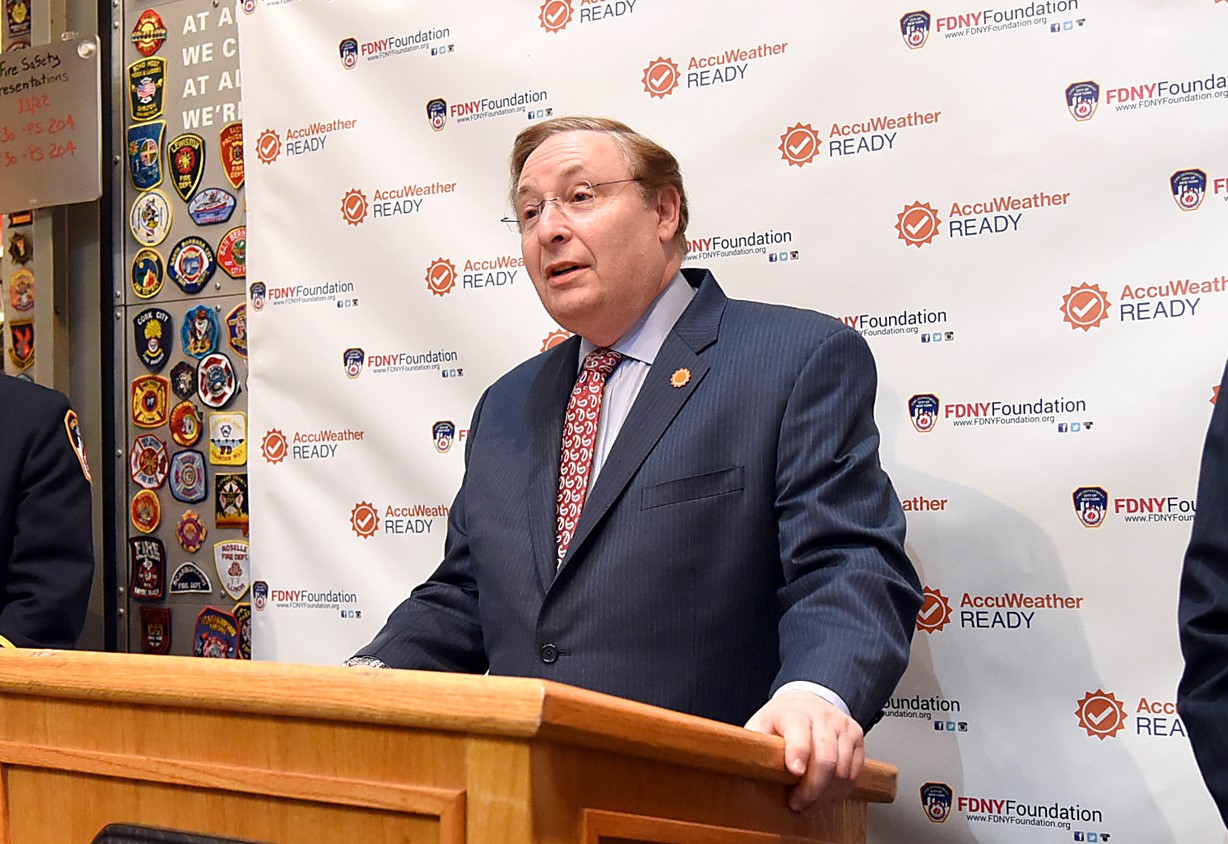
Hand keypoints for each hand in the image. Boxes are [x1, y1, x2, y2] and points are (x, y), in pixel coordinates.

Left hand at [744, 690, 864, 811]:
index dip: (798, 753)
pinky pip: (854, 772)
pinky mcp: (856, 737)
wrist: (808, 699)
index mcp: (795, 712)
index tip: (794, 772)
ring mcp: (842, 727)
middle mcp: (822, 717)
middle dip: (812, 789)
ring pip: (843, 770)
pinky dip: (841, 790)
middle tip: (798, 804)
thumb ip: (753, 743)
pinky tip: (826, 796)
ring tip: (810, 805)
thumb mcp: (761, 723)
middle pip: (825, 758)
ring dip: (826, 796)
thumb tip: (742, 763)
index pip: (800, 733)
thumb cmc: (782, 718)